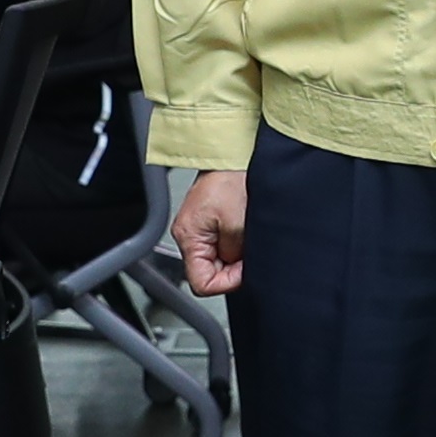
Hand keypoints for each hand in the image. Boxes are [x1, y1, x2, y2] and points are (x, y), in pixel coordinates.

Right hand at [172, 166, 250, 296]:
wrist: (235, 152)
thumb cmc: (233, 178)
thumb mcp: (238, 225)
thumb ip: (234, 255)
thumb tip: (235, 270)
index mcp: (188, 237)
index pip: (202, 283)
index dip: (226, 281)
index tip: (244, 270)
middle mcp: (187, 233)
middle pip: (209, 272)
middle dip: (233, 266)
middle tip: (248, 249)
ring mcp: (198, 226)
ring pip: (218, 257)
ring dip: (235, 252)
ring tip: (245, 233)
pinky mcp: (209, 218)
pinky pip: (222, 242)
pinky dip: (235, 240)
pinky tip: (243, 227)